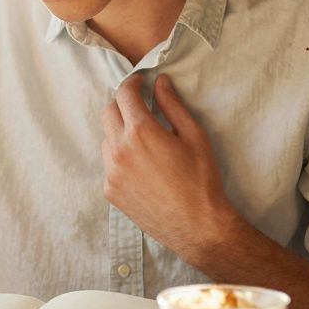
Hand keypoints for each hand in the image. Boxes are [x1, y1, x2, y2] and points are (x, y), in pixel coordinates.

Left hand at [100, 74, 241, 257]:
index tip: (140, 83)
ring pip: (106, 139)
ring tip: (145, 143)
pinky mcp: (110, 191)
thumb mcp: (194, 136)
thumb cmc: (201, 180)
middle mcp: (119, 150)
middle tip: (141, 108)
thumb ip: (173, 105)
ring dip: (120, 133)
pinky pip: (109, 164)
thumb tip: (160, 82)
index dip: (132, 83)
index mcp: (141, 132)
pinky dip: (120, 158)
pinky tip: (143, 168)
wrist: (198, 226)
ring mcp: (111, 172)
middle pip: (108, 112)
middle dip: (123, 104)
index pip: (124, 94)